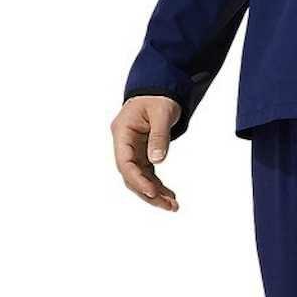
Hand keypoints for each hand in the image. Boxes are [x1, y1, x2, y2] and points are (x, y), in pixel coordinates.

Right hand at [111, 96, 181, 210]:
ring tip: (174, 206)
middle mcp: (124, 144)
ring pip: (140, 179)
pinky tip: (171, 197)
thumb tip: (157, 160)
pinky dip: (159, 187)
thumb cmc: (158, 98)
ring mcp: (133, 151)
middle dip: (148, 193)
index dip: (137, 180)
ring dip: (155, 194)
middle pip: (131, 176)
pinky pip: (148, 175)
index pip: (125, 162)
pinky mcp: (143, 155)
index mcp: (122, 132)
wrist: (159, 91)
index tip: (153, 193)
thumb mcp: (162, 113)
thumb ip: (159, 136)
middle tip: (169, 206)